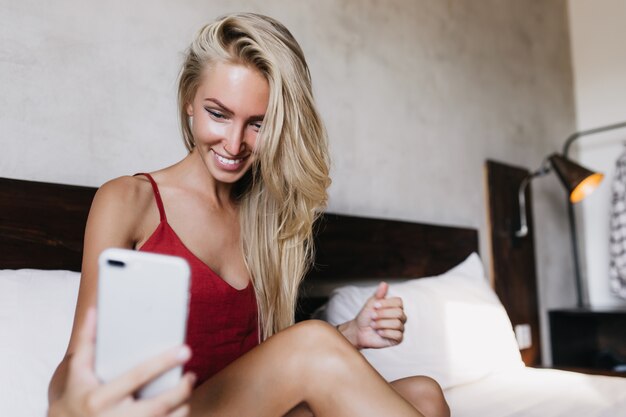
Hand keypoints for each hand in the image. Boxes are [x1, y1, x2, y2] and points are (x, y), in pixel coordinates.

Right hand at [48, 308, 195, 416]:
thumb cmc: (75, 396)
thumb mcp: (76, 372)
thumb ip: (85, 342)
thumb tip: (93, 310)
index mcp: (98, 398)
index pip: (137, 376)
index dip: (163, 362)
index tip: (185, 350)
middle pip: (158, 405)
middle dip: (181, 390)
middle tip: (191, 375)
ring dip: (182, 406)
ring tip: (187, 390)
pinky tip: (179, 407)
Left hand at [337, 282, 406, 348]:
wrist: (359, 331)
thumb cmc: (365, 316)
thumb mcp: (370, 304)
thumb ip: (378, 294)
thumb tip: (384, 283)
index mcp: (395, 307)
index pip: (399, 302)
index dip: (386, 303)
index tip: (375, 306)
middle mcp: (400, 317)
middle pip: (399, 313)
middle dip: (383, 314)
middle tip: (372, 316)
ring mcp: (400, 327)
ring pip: (397, 324)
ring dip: (381, 324)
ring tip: (373, 325)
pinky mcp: (398, 338)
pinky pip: (397, 335)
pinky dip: (386, 333)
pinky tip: (379, 333)